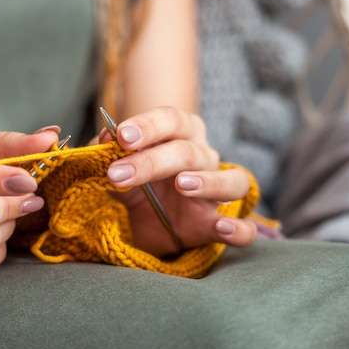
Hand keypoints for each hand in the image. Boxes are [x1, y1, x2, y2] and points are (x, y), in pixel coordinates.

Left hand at [101, 107, 256, 256]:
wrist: (149, 224)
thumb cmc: (138, 184)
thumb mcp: (118, 167)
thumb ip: (109, 153)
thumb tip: (104, 138)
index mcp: (180, 134)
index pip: (171, 119)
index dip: (147, 125)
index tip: (121, 136)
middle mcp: (204, 158)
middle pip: (189, 152)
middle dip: (151, 161)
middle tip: (119, 174)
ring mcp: (217, 192)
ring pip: (233, 180)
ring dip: (208, 181)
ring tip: (181, 185)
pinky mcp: (217, 225)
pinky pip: (245, 227)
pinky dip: (239, 228)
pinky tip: (222, 227)